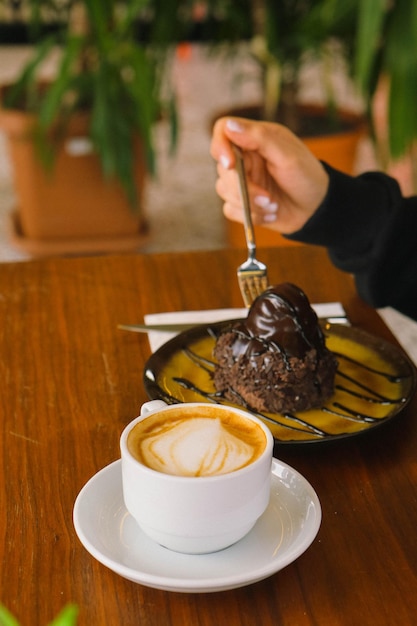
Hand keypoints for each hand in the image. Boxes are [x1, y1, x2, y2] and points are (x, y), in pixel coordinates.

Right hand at [210, 117, 329, 234]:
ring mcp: (241, 181)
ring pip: (224, 191)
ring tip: (273, 206)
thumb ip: (259, 138)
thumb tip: (230, 125)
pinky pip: (230, 210)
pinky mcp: (241, 203)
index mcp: (254, 139)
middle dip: (244, 188)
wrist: (316, 209)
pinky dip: (251, 216)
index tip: (230, 164)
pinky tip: (270, 214)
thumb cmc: (307, 176)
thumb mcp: (288, 154)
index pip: (222, 131)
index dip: (220, 145)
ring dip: (250, 204)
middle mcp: (244, 158)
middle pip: (222, 168)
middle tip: (268, 198)